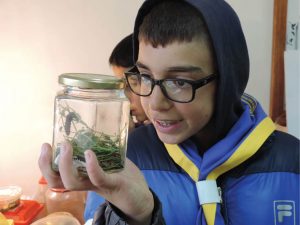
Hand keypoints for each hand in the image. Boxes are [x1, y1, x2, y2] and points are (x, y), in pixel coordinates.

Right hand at [38, 142, 153, 224]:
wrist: (142, 196)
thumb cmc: (124, 176)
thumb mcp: (111, 160)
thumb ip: (102, 148)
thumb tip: (96, 129)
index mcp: (83, 177)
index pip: (57, 175)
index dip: (46, 163)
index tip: (46, 145)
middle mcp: (86, 182)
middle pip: (57, 181)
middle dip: (46, 164)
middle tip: (49, 145)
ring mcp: (98, 184)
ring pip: (72, 182)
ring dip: (65, 164)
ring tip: (66, 146)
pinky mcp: (113, 184)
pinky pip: (97, 177)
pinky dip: (92, 166)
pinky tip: (89, 154)